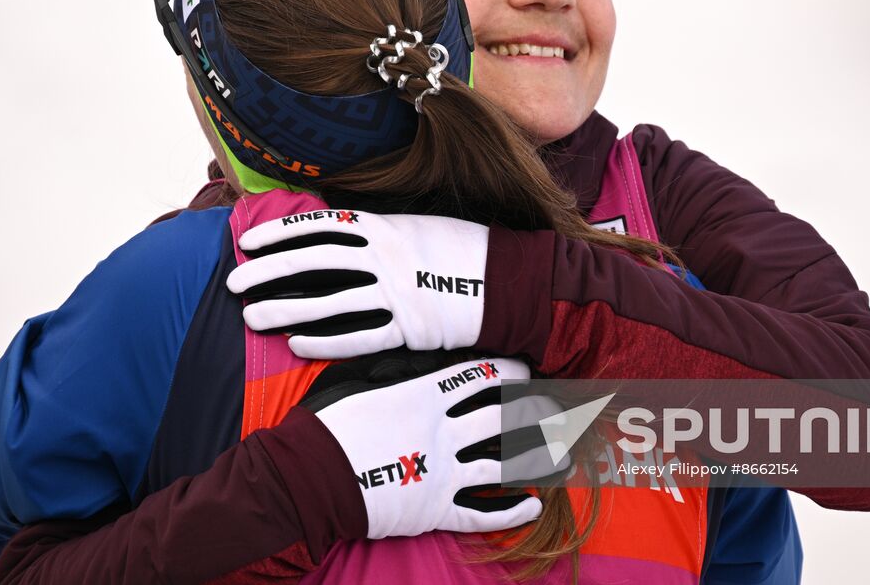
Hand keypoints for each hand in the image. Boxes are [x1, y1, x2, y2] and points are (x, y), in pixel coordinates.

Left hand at [229, 209, 489, 358]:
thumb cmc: (463, 249)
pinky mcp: (407, 328)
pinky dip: (324, 341)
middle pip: (310, 262)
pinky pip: (357, 337)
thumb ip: (377, 234)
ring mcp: (394, 293)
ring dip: (285, 309)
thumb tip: (339, 238)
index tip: (248, 243)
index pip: (317, 228)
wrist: (507, 279)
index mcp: (383, 227)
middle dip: (268, 272)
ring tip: (252, 316)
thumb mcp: (416, 227)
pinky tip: (297, 344)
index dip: (278, 235)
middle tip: (234, 282)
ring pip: (326, 301)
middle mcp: (382, 257)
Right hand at [300, 355, 549, 538]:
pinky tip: (533, 506)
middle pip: (504, 418)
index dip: (510, 372)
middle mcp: (443, 432)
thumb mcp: (360, 381)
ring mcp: (443, 472)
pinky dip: (511, 512)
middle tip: (554, 409)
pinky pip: (483, 513)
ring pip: (505, 466)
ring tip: (562, 457)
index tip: (525, 371)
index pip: (481, 377)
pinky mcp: (435, 510)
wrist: (306, 478)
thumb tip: (420, 357)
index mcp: (424, 395)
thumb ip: (396, 370)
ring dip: (537, 461)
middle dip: (535, 412)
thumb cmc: (327, 424)